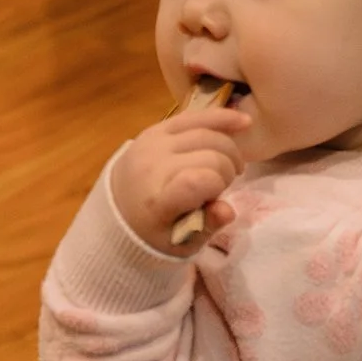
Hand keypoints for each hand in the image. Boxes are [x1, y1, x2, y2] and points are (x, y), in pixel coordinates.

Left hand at [114, 94, 249, 251]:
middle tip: (225, 186)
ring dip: (229, 149)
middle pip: (212, 155)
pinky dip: (221, 118)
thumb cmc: (154, 232)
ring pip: (207, 133)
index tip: (216, 199)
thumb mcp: (180, 243)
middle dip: (228, 170)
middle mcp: (152, 166)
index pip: (199, 180)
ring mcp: (152, 143)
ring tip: (231, 166)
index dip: (218, 186)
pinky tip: (244, 122)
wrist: (117, 210)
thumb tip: (228, 210)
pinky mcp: (154, 129)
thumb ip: (207, 226)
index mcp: (156, 200)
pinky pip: (193, 117)